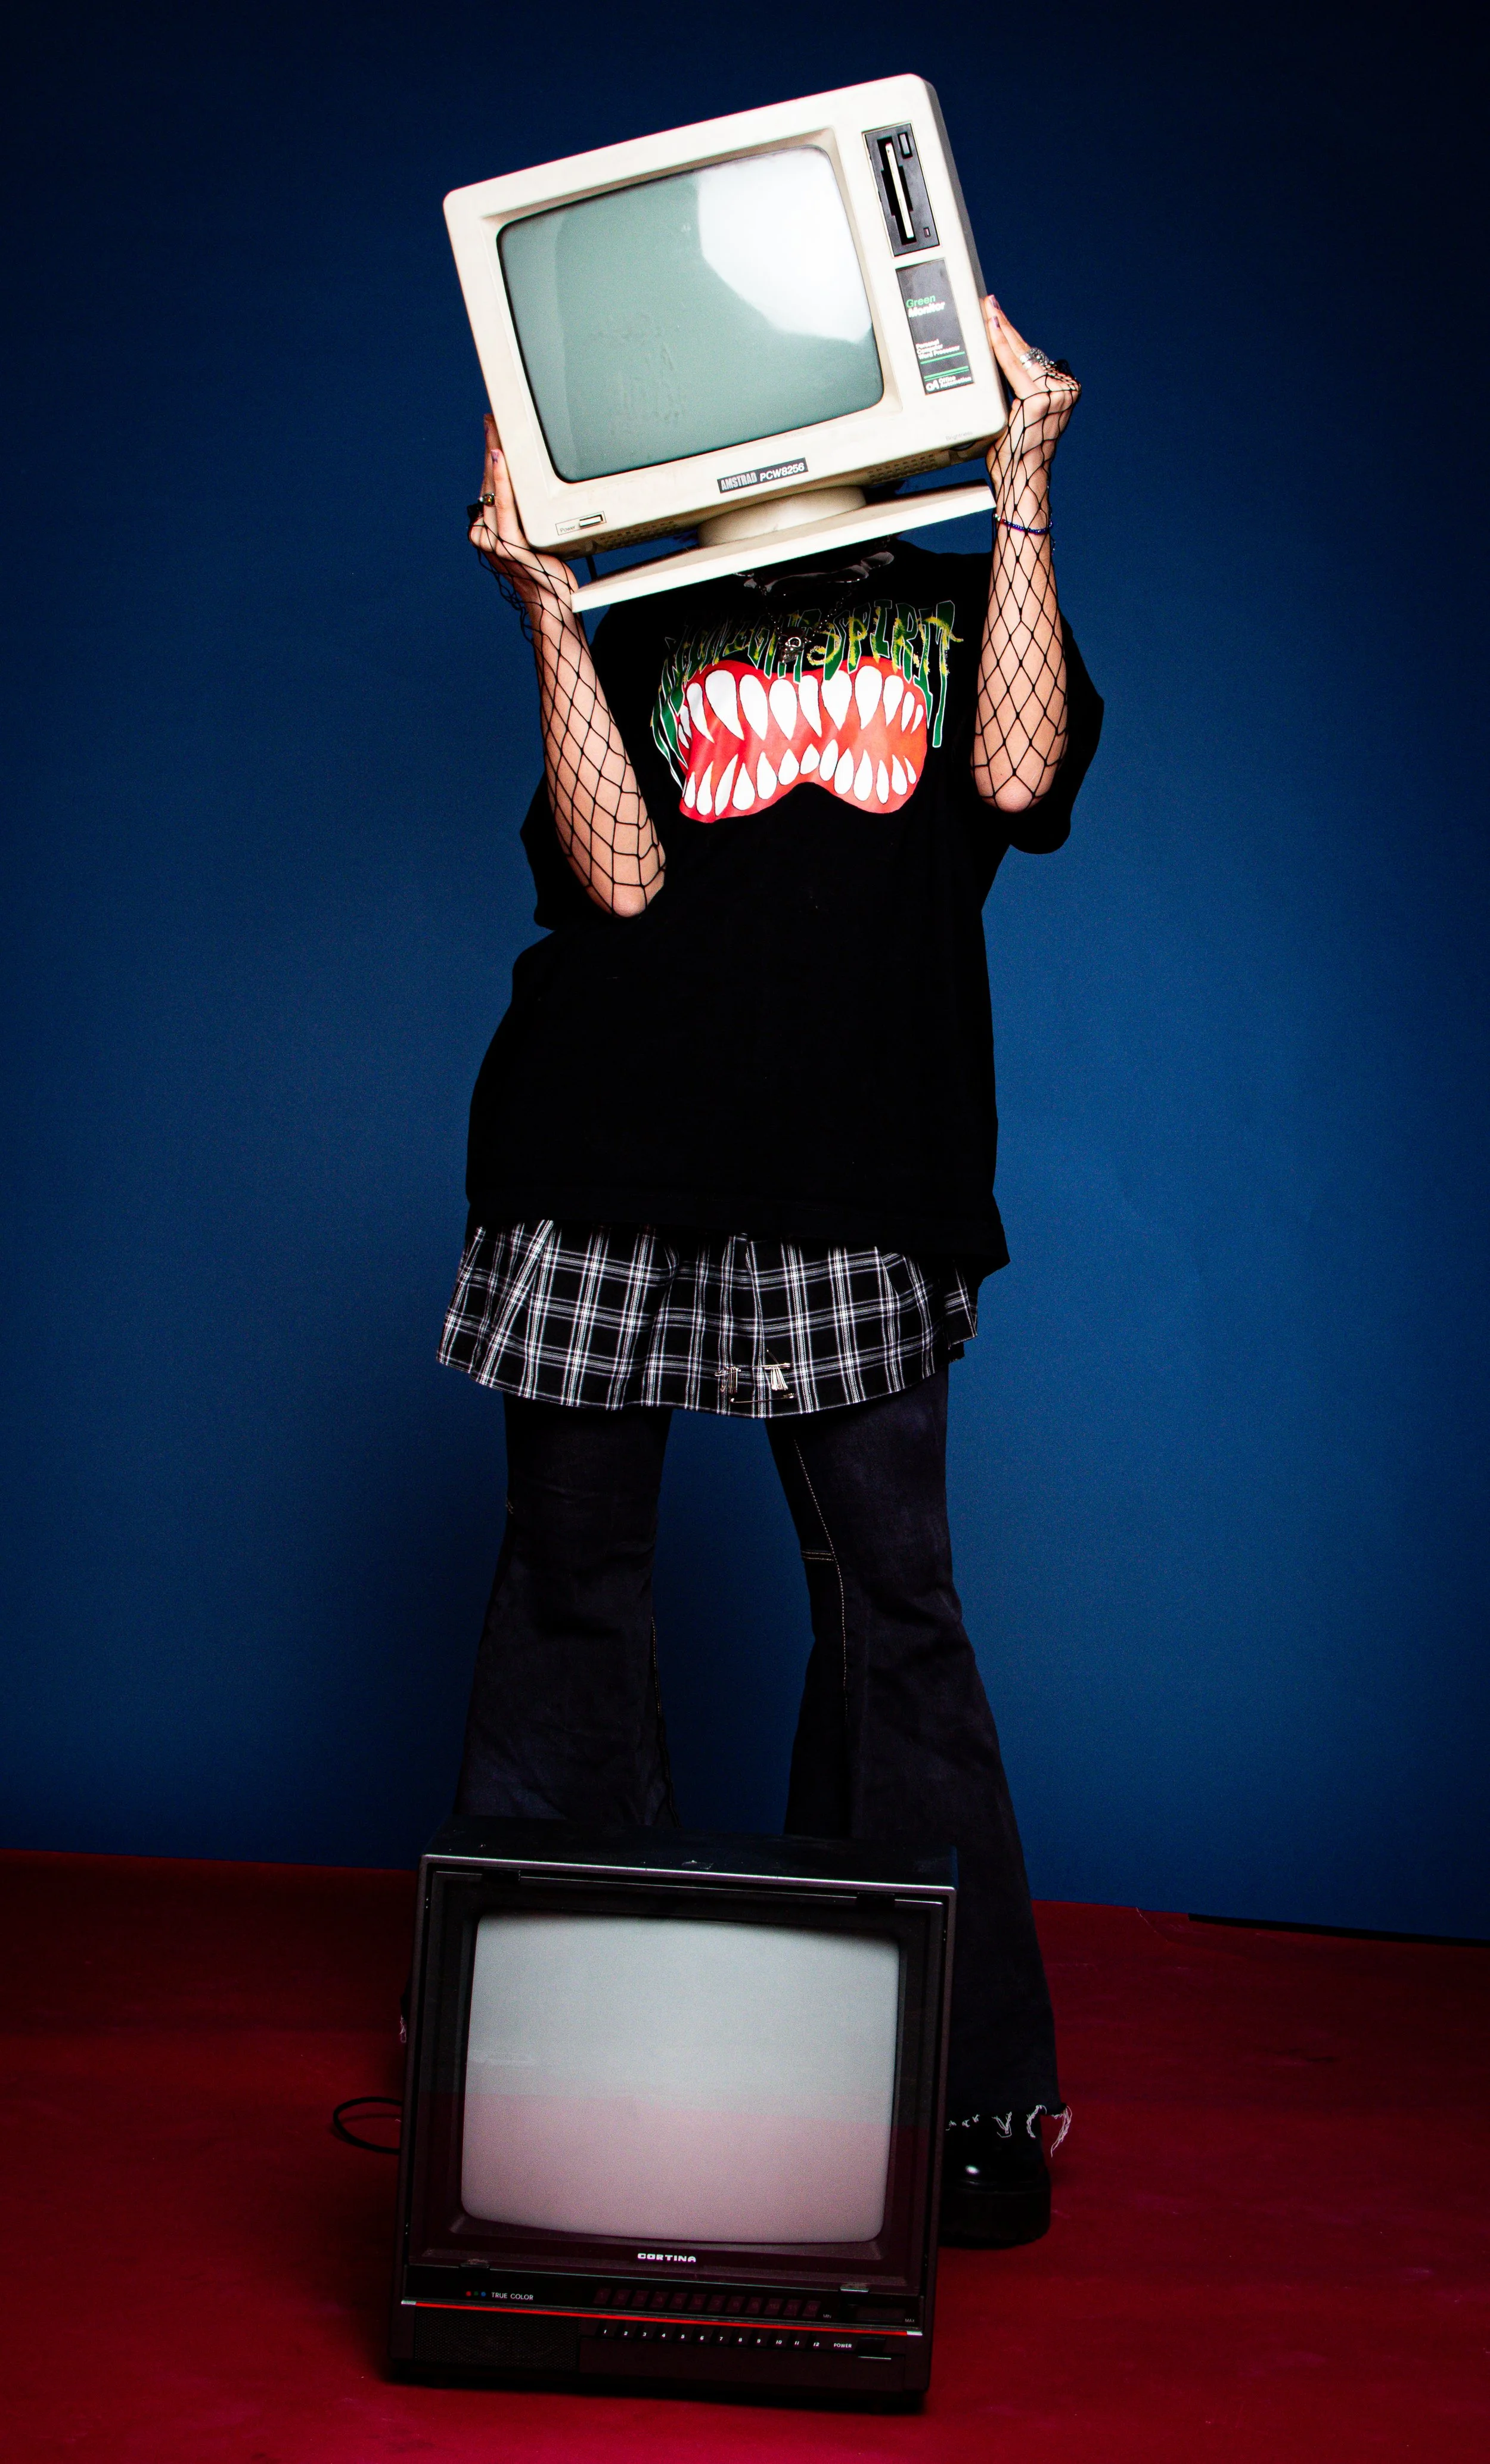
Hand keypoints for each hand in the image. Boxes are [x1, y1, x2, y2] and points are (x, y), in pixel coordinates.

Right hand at [469, 415, 575, 618]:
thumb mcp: (534, 535)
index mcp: (488, 531)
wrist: (554, 605)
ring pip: (493, 490)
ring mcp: (494, 542)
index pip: (489, 486)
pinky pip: (505, 506)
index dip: (490, 454)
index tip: (492, 426)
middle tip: (492, 417)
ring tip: (495, 428)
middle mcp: (486, 535)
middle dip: (490, 446)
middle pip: (488, 482)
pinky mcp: (509, 546)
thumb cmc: (548, 573)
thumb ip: (525, 512)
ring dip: (494, 456)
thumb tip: (530, 484)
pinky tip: (500, 458)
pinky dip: (502, 480)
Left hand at [979, 296, 1080, 519]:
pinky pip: (1013, 368)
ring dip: (999, 333)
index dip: (1012, 335)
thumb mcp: (1013, 417)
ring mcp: (1055, 394)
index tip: (998, 315)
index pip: (1032, 358)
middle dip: (1004, 325)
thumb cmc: (1014, 458)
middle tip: (988, 302)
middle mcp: (1063, 391)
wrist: (1021, 483)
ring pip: (1020, 355)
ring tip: (984, 310)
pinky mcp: (1040, 399)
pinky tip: (990, 328)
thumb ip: (1011, 392)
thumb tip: (994, 368)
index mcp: (1061, 393)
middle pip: (1027, 351)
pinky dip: (998, 348)